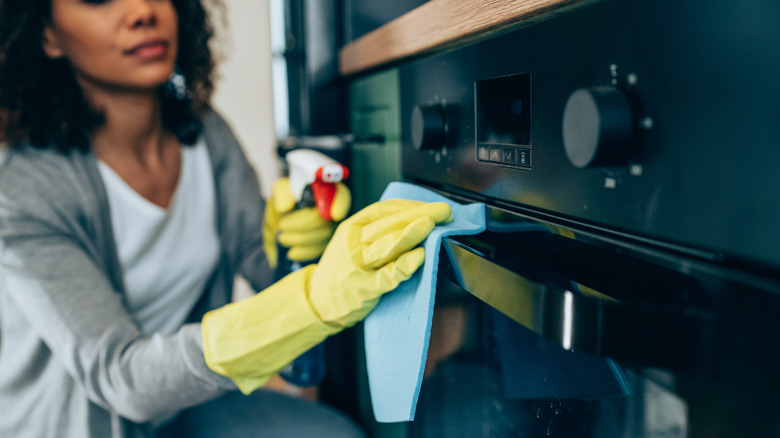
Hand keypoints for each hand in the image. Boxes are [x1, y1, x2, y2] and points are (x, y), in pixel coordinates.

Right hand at [203, 198, 450, 393]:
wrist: (315, 301)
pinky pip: (388, 275)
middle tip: (443, 211)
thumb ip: (379, 232)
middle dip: (420, 215)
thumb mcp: (353, 242)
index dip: (411, 206)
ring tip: (431, 225)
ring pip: (388, 245)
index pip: (385, 210)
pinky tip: (419, 257)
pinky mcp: (365, 289)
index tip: (432, 206)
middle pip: (390, 224)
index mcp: (352, 228)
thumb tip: (416, 219)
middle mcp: (354, 244)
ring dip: (411, 233)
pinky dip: (405, 265)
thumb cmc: (341, 271)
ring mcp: (358, 267)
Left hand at [262, 177, 350, 267]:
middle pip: (325, 221)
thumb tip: (284, 208)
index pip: (341, 196)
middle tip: (281, 225)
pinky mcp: (326, 244)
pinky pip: (319, 251)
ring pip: (321, 238)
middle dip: (301, 225)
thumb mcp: (282, 190)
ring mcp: (333, 229)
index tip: (335, 215)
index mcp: (327, 191)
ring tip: (282, 237)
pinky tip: (292, 252)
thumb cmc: (287, 199)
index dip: (340, 205)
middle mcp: (334, 210)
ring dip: (298, 240)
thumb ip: (283, 194)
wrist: (284, 217)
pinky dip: (303, 253)